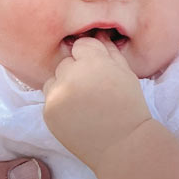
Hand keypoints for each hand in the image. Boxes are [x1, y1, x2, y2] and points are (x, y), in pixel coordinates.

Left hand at [42, 33, 150, 167]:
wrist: (123, 145)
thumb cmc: (130, 108)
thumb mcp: (126, 75)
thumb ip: (110, 52)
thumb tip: (99, 33)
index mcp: (94, 62)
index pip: (81, 45)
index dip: (91, 57)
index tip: (99, 71)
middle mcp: (71, 75)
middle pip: (66, 62)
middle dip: (77, 72)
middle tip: (93, 91)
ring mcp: (57, 94)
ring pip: (53, 80)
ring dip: (64, 86)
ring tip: (83, 103)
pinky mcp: (48, 112)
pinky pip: (50, 99)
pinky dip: (60, 105)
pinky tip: (77, 115)